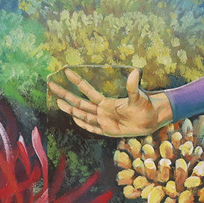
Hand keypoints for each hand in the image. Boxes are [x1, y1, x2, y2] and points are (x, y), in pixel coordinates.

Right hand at [46, 68, 173, 137]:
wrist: (151, 121)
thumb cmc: (145, 107)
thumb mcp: (138, 97)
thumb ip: (133, 86)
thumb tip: (135, 71)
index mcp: (107, 102)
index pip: (88, 91)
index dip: (77, 81)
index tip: (67, 71)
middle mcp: (102, 110)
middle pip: (79, 102)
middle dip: (66, 94)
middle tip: (52, 85)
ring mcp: (103, 121)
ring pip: (82, 114)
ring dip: (70, 109)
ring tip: (58, 101)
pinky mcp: (107, 131)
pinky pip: (92, 128)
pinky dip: (83, 124)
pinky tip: (74, 118)